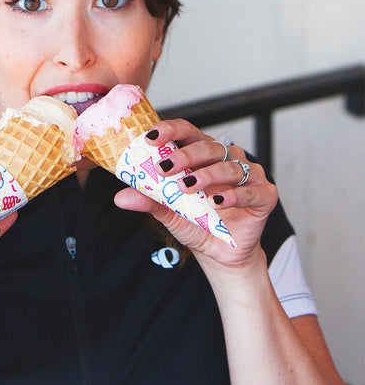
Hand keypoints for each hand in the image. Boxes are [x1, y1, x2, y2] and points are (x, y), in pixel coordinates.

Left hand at [114, 119, 277, 268]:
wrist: (221, 254)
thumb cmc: (197, 223)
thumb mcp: (169, 211)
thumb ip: (150, 200)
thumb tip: (120, 196)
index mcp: (202, 155)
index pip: (187, 132)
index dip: (171, 130)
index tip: (151, 138)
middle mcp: (227, 158)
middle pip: (208, 146)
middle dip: (186, 155)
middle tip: (166, 168)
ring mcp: (249, 175)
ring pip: (229, 166)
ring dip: (207, 175)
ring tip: (188, 187)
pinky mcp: (265, 195)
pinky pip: (250, 190)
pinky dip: (233, 195)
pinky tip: (218, 202)